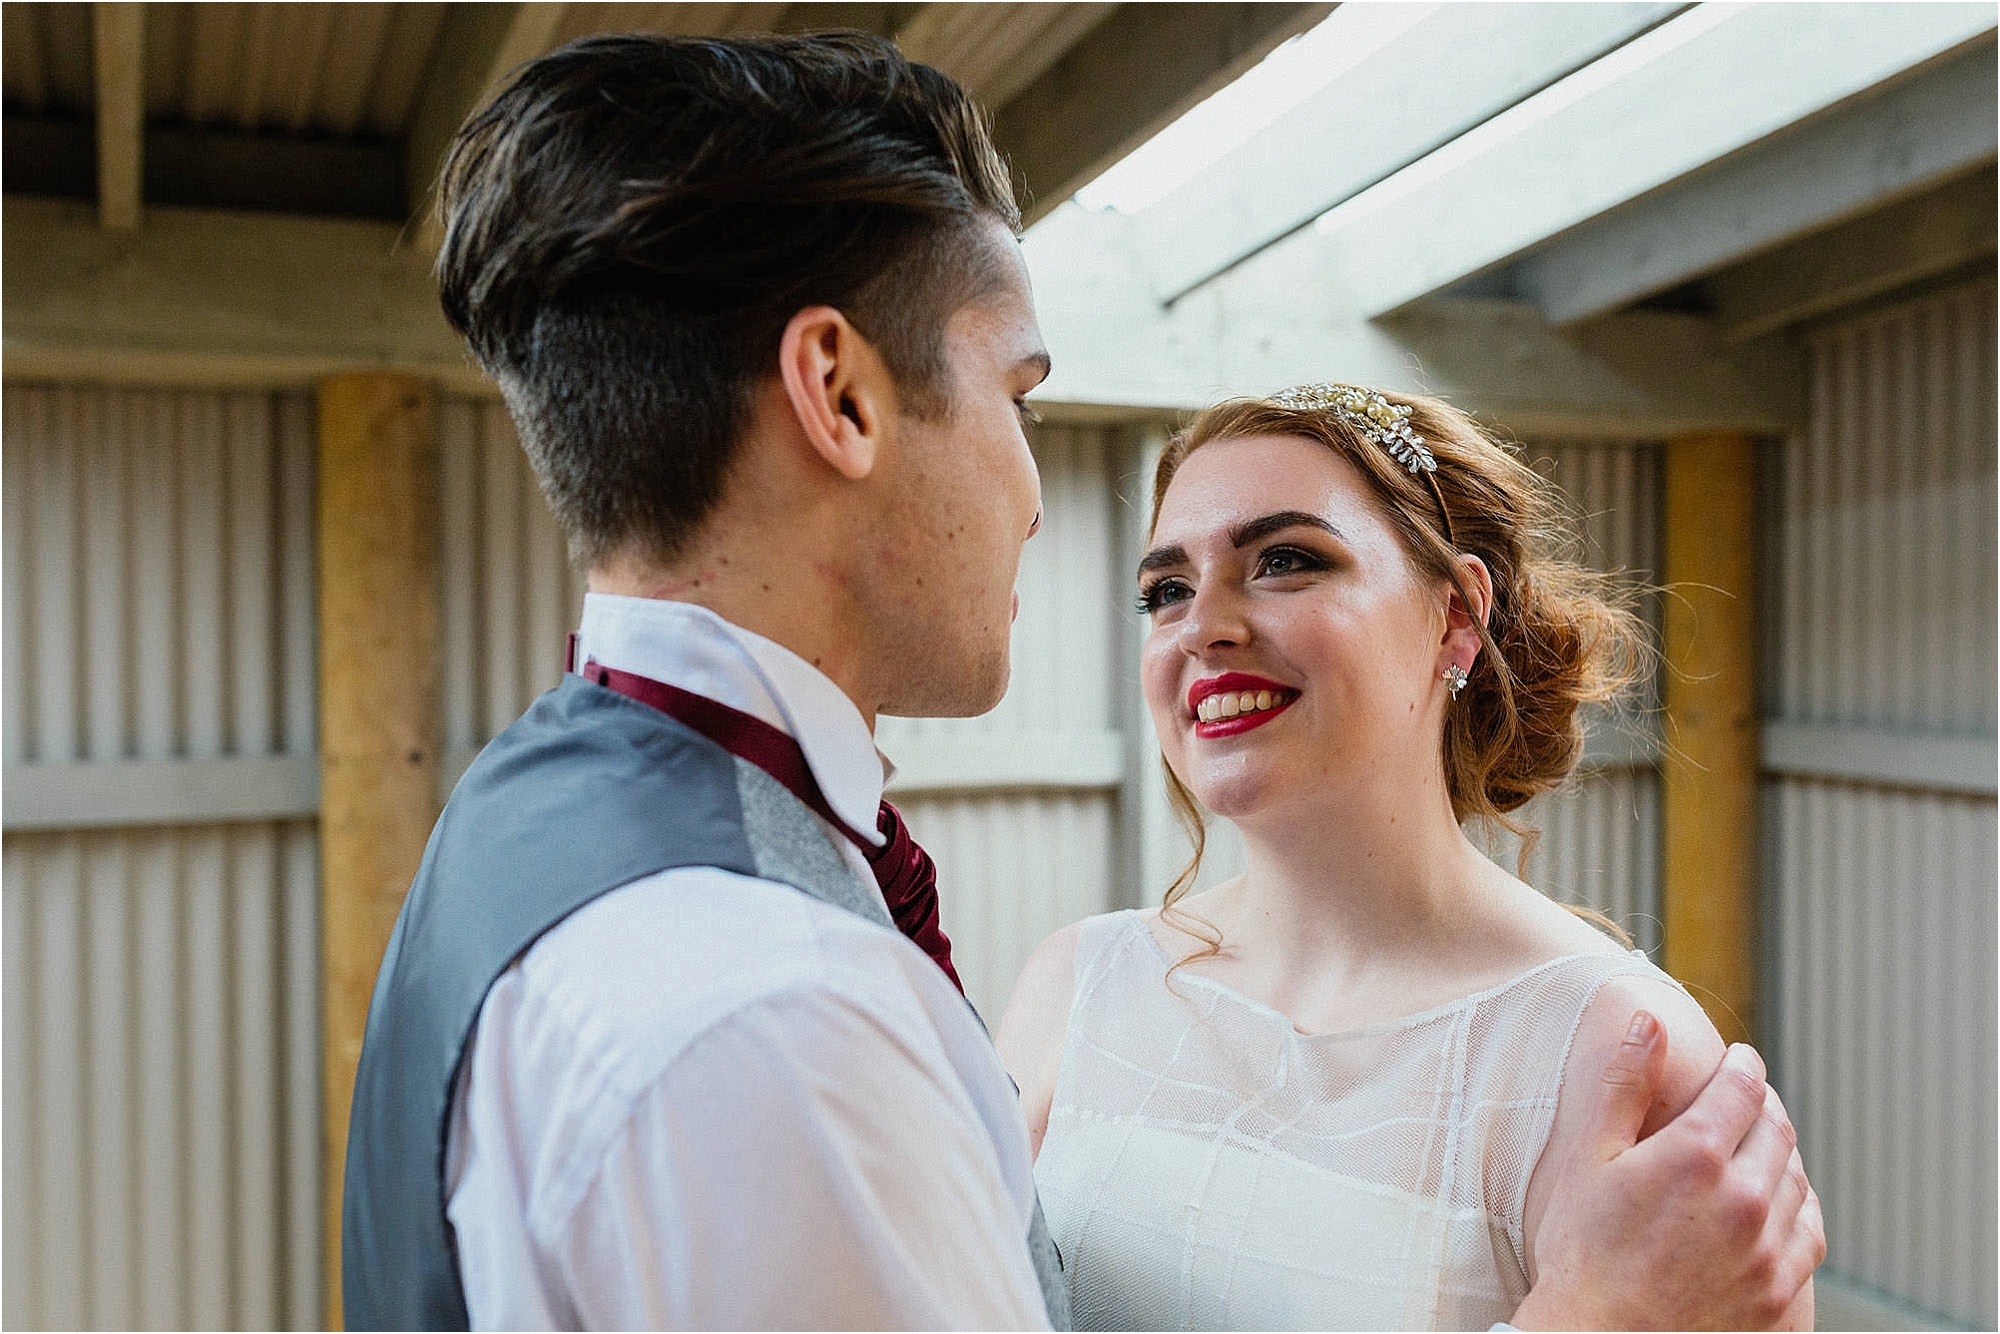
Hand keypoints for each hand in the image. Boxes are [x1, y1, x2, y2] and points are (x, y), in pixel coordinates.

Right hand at [1512, 1012, 1823, 1329]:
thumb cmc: (1582, 1253)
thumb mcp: (1590, 1158)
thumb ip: (1624, 1084)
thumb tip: (1648, 1022)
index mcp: (1695, 1155)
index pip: (1743, 1086)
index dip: (1743, 1064)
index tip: (1738, 1058)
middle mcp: (1743, 1198)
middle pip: (1777, 1128)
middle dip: (1763, 1104)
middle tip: (1746, 1097)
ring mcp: (1767, 1249)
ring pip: (1797, 1178)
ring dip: (1782, 1153)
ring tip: (1759, 1148)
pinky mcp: (1779, 1291)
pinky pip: (1810, 1234)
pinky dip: (1800, 1207)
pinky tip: (1780, 1204)